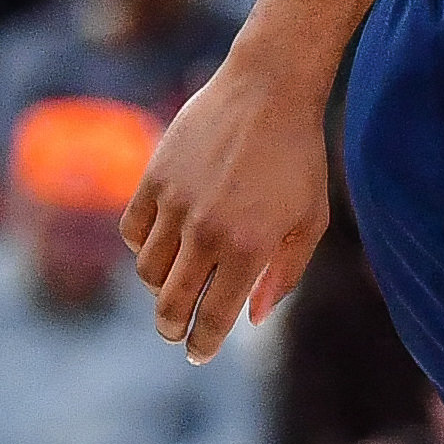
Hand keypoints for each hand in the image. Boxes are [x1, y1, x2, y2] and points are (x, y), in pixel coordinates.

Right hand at [124, 58, 330, 361]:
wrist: (267, 89)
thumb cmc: (299, 157)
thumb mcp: (310, 220)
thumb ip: (283, 274)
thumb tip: (252, 319)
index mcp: (249, 248)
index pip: (215, 316)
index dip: (204, 344)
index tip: (199, 354)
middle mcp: (206, 231)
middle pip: (171, 303)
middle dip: (173, 327)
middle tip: (176, 332)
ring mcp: (175, 204)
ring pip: (148, 271)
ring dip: (160, 287)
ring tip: (175, 283)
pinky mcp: (153, 178)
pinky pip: (133, 232)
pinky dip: (142, 247)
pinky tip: (161, 245)